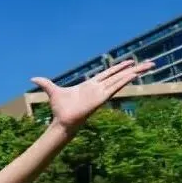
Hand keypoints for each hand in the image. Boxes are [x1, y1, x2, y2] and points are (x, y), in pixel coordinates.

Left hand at [31, 59, 152, 129]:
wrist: (62, 121)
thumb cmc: (59, 109)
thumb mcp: (52, 91)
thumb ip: (45, 83)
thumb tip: (33, 78)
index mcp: (91, 84)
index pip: (108, 73)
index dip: (118, 67)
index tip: (129, 61)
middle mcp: (99, 87)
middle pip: (119, 75)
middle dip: (132, 68)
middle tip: (148, 62)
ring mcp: (102, 92)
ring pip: (120, 79)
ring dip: (134, 73)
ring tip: (148, 65)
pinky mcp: (102, 98)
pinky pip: (115, 87)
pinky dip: (125, 80)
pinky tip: (134, 74)